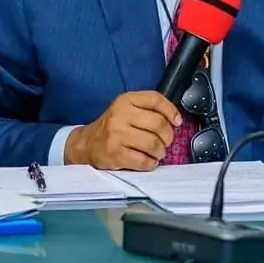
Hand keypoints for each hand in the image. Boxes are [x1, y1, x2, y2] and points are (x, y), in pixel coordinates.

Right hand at [64, 91, 181, 170]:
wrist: (87, 143)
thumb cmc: (112, 126)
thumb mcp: (127, 108)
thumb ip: (148, 108)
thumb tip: (175, 119)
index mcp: (126, 100)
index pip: (155, 99)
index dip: (171, 110)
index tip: (177, 121)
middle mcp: (121, 115)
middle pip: (158, 124)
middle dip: (168, 136)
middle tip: (166, 141)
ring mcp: (117, 135)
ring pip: (153, 144)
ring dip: (160, 151)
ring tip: (157, 152)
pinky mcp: (115, 154)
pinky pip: (143, 161)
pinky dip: (150, 163)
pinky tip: (148, 161)